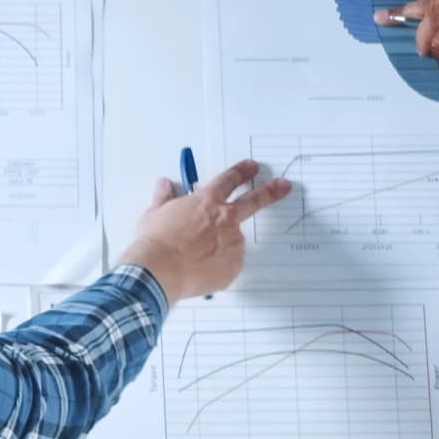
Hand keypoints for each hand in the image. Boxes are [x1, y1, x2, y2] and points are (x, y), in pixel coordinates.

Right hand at [118, 160, 295, 302]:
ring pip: (234, 240)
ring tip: (197, 257)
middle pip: (254, 201)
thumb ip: (165, 199)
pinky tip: (200, 270)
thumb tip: (165, 185)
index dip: (241, 172)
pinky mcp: (233, 266)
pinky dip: (219, 265)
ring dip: (224, 245)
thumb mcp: (155, 213)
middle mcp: (225, 219)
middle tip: (284, 186)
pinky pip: (229, 264)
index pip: (228, 180)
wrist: (159, 271)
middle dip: (271, 192)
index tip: (252, 167)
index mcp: (206, 201)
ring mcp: (232, 243)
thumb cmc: (155, 242)